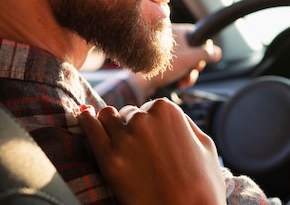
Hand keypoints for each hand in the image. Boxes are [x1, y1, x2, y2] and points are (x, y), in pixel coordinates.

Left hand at [78, 98, 225, 204]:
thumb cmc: (202, 183)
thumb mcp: (205, 143)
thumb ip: (186, 123)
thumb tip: (171, 117)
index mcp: (167, 110)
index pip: (149, 107)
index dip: (151, 124)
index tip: (152, 138)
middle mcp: (143, 118)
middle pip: (127, 113)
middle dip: (131, 126)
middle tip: (139, 148)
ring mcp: (124, 139)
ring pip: (106, 117)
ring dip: (110, 124)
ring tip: (115, 138)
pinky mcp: (108, 160)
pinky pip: (89, 130)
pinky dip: (86, 120)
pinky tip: (83, 115)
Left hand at [139, 23, 221, 96]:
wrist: (138, 82)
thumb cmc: (162, 67)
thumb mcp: (189, 59)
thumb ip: (205, 54)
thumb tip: (217, 52)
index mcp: (179, 33)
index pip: (199, 37)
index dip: (204, 49)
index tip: (203, 59)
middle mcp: (172, 40)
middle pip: (194, 51)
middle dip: (195, 66)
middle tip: (191, 72)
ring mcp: (166, 52)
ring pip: (186, 62)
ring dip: (188, 74)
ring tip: (183, 82)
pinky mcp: (160, 63)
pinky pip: (176, 68)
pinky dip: (179, 76)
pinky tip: (177, 83)